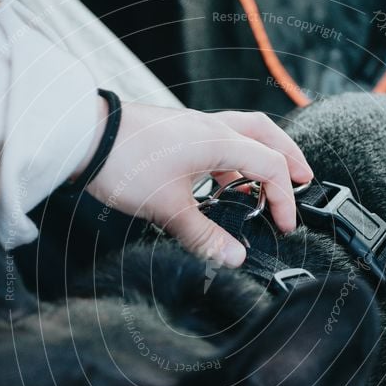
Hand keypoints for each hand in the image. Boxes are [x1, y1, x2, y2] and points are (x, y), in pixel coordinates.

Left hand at [83, 102, 312, 266]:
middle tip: (304, 179)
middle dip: (289, 157)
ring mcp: (191, 126)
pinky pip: (216, 141)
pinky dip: (230, 160)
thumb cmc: (124, 164)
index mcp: (218, 141)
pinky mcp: (175, 132)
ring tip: (264, 182)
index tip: (283, 226)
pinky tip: (221, 182)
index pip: (270, 167)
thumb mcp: (168, 208)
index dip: (284, 199)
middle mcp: (210, 127)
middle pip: (265, 135)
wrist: (82, 136)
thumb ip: (204, 235)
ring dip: (260, 155)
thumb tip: (233, 258)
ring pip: (241, 134)